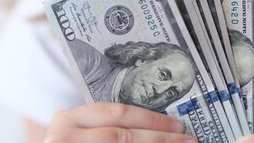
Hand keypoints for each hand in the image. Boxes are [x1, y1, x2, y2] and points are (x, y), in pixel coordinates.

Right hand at [43, 102, 195, 142]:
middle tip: (188, 140)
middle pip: (123, 136)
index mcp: (68, 119)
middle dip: (160, 138)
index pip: (117, 114)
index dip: (151, 119)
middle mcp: (65, 138)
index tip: (177, 124)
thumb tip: (158, 127)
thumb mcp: (81, 131)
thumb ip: (109, 125)